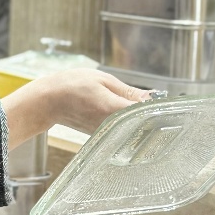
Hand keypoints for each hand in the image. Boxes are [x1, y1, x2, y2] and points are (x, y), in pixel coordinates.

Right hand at [1, 68, 148, 148]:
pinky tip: (127, 114)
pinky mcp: (101, 135)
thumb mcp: (102, 80)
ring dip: (139, 120)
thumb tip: (151, 97)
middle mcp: (110, 125)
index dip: (159, 109)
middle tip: (160, 107)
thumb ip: (128, 91)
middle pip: (141, 125)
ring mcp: (105, 132)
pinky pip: (120, 130)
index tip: (167, 104)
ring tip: (142, 109)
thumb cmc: (71, 86)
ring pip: (131, 129)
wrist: (47, 102)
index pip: (145, 113)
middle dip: (152, 116)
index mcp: (113, 109)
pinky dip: (126, 123)